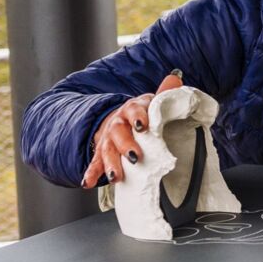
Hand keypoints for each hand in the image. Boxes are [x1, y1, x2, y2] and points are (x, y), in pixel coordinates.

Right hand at [82, 71, 182, 188]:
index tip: (142, 125)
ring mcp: (108, 138)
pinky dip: (91, 173)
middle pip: (118, 132)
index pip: (134, 109)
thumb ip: (163, 92)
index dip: (138, 116)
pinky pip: (95, 163)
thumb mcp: (151, 102)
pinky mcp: (101, 152)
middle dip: (125, 145)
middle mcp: (118, 122)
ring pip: (106, 150)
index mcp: (132, 109)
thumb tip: (175, 78)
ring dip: (110, 163)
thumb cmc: (142, 113)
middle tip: (134, 157)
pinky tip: (87, 183)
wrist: (121, 118)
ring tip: (115, 177)